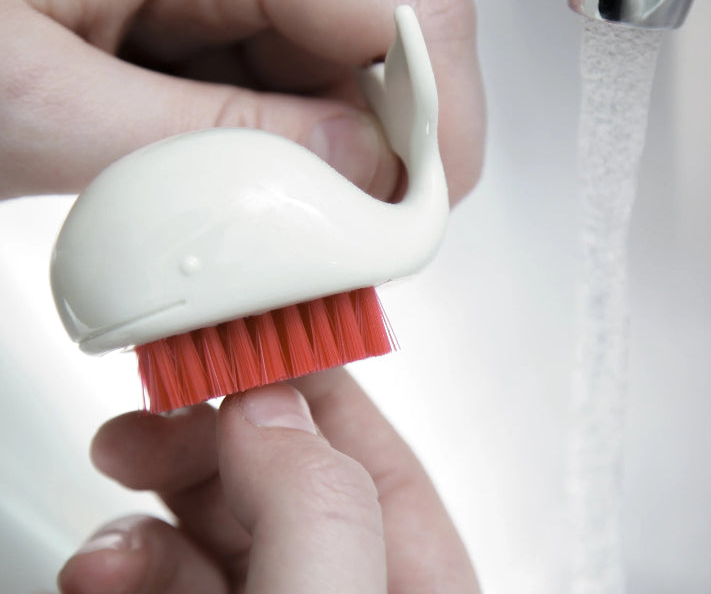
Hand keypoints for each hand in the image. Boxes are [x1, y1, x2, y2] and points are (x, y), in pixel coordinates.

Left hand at [0, 0, 484, 202]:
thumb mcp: (42, 114)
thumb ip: (223, 146)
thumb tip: (367, 171)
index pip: (402, 2)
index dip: (442, 116)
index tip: (428, 209)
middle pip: (373, 41)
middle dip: (379, 153)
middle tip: (341, 243)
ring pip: (330, 70)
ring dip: (319, 160)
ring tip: (256, 226)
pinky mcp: (189, 0)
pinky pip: (277, 81)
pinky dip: (276, 150)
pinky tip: (226, 190)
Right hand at [57, 370, 480, 592]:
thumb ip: (318, 501)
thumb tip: (268, 405)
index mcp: (415, 580)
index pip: (368, 448)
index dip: (304, 381)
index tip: (236, 335)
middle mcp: (350, 591)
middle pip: (280, 476)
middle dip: (209, 431)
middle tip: (154, 408)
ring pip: (217, 526)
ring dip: (156, 496)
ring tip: (119, 488)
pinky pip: (170, 580)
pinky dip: (130, 562)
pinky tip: (103, 566)